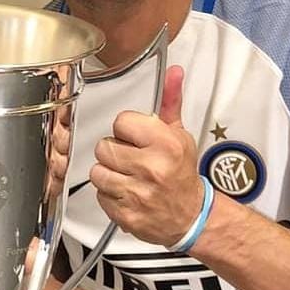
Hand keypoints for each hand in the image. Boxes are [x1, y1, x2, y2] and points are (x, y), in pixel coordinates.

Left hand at [90, 65, 206, 249]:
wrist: (191, 216)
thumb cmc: (182, 174)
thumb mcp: (180, 136)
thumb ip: (170, 103)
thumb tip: (174, 72)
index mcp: (166, 144)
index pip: (121, 121)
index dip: (125, 129)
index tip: (135, 137)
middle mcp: (151, 168)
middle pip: (104, 147)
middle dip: (114, 151)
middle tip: (129, 158)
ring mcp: (137, 194)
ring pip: (98, 172)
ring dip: (109, 173)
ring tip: (126, 176)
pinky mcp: (126, 215)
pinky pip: (100, 195)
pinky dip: (109, 195)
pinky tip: (125, 192)